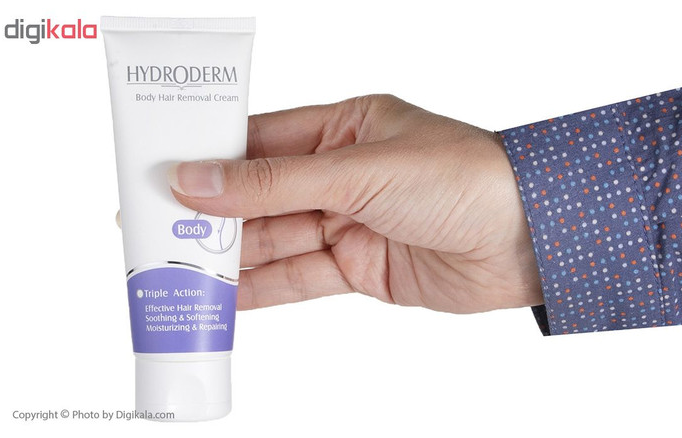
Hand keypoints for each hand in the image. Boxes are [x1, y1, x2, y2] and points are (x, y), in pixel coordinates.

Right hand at [168, 94, 542, 312]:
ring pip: (277, 239)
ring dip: (231, 254)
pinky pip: (302, 277)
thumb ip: (276, 183)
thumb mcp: (359, 171)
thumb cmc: (462, 178)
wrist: (528, 239)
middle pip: (263, 195)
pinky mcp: (364, 267)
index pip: (262, 139)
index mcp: (346, 128)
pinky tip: (225, 294)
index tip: (159, 172)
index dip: (210, 157)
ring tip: (175, 266)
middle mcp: (345, 174)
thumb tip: (198, 179)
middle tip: (153, 228)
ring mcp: (352, 222)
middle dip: (213, 213)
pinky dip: (265, 288)